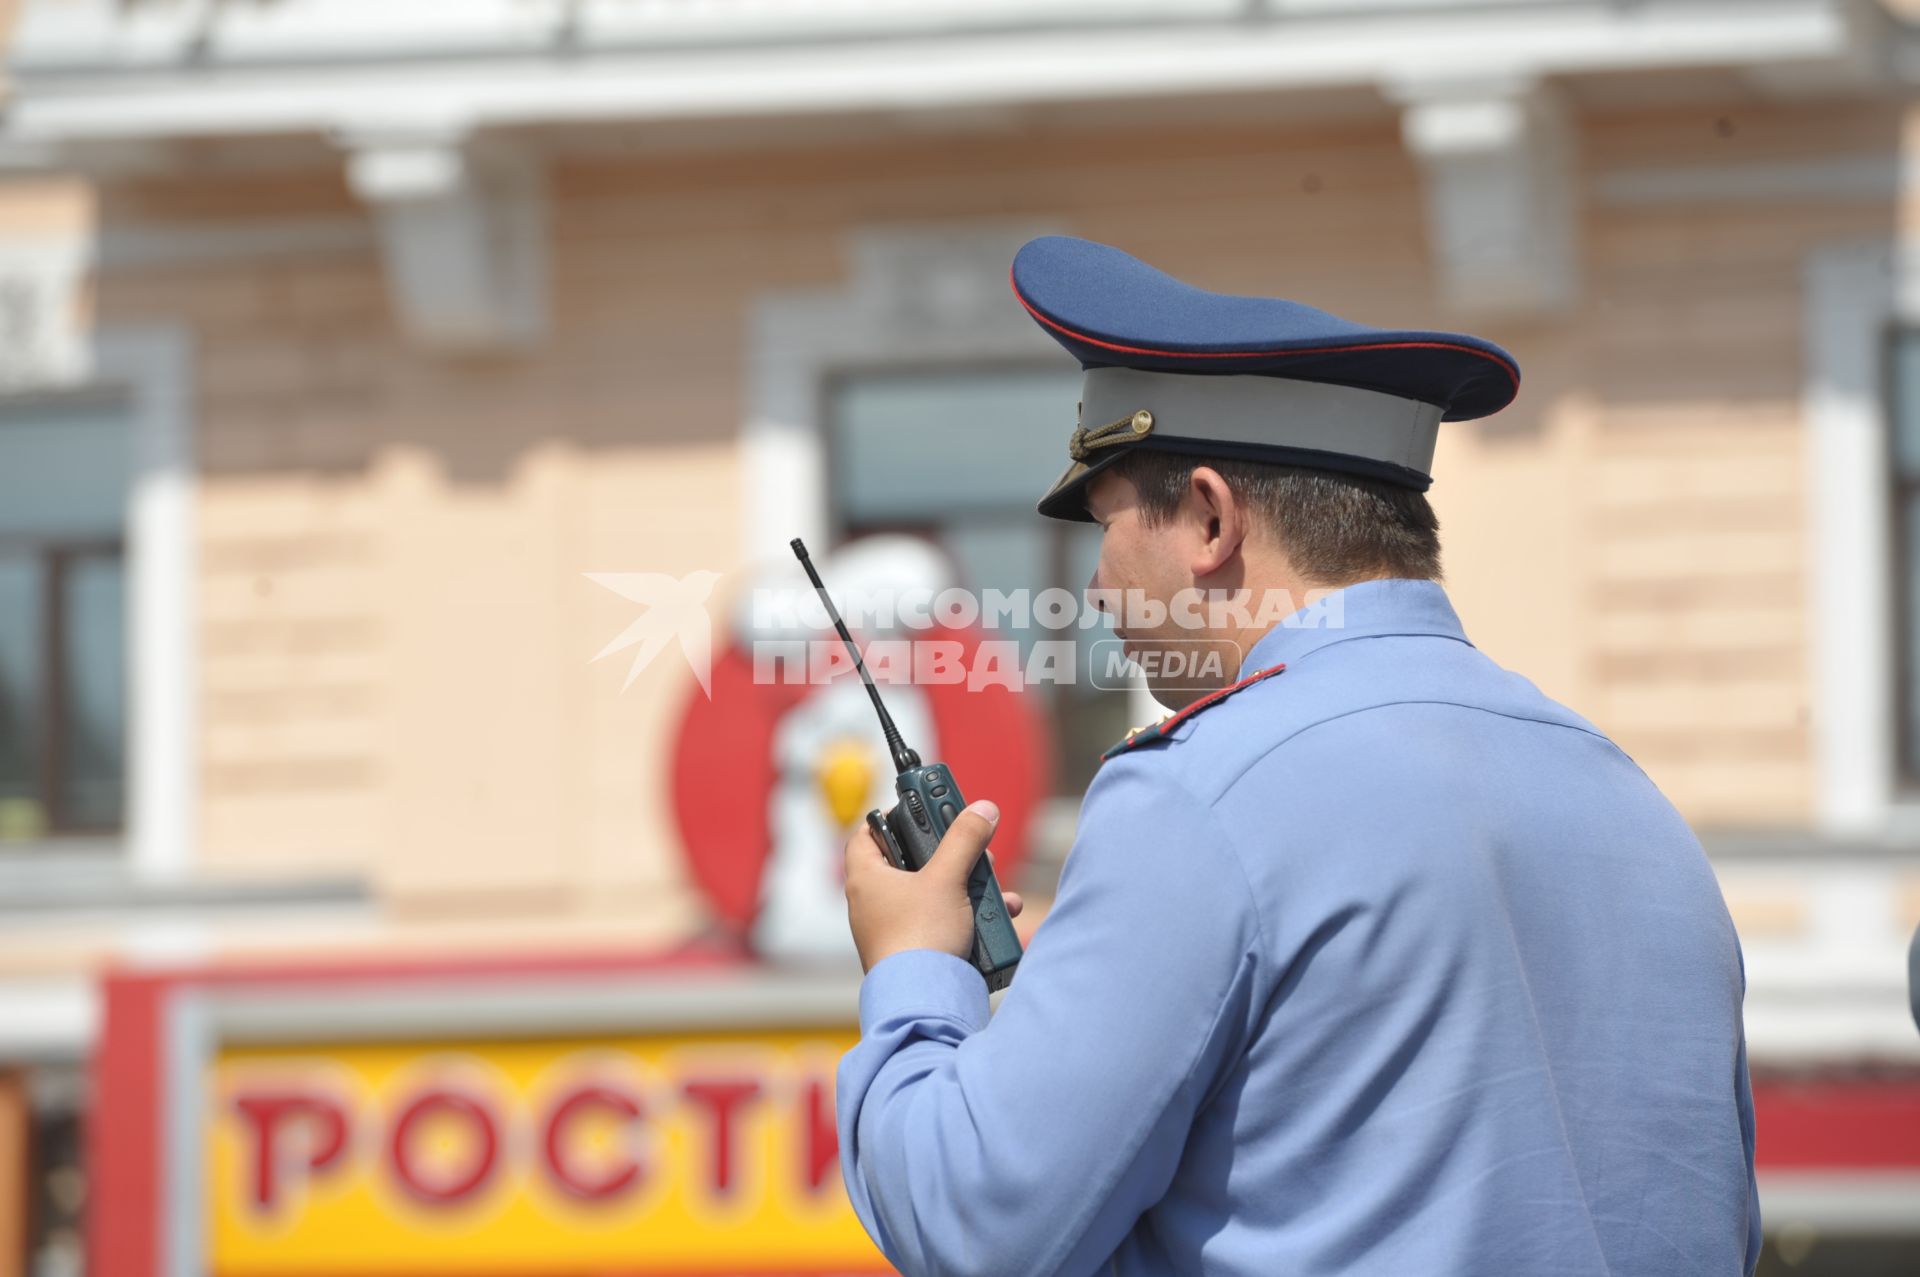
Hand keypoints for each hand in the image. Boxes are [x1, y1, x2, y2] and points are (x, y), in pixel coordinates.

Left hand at [844, 799, 1024, 972]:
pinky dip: (967, 915)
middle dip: (948, 853)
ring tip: (989, 882)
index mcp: (866, 879)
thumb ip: (965, 839)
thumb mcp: (947, 878)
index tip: (918, 807)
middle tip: (969, 844)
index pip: (867, 834)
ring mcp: (894, 929)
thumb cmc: (919, 938)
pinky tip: (998, 915)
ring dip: (966, 885)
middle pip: (910, 862)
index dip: (890, 816)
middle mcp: (875, 903)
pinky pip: (942, 922)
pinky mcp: (916, 950)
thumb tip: (981, 809)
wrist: (924, 1001)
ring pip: (933, 893)